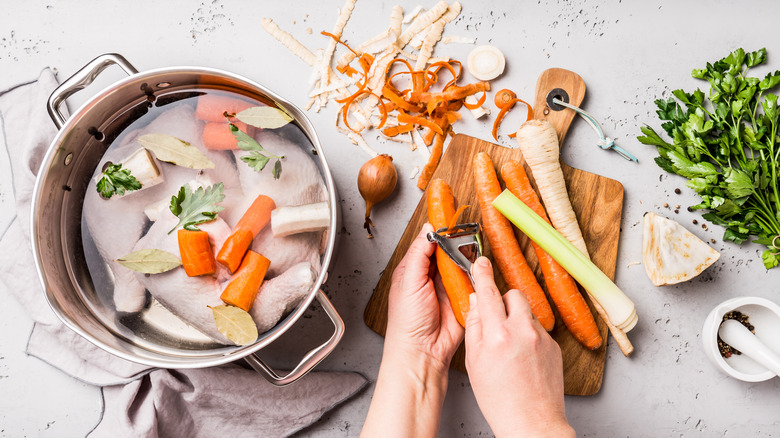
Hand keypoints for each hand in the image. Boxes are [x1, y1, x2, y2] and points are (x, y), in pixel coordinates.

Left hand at [361, 223, 464, 437]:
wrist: (423, 352)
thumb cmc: (407, 322)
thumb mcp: (409, 280)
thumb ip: (420, 253)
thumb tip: (429, 228)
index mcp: (414, 268)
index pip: (428, 240)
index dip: (439, 227)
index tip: (449, 209)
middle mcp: (432, 275)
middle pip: (449, 249)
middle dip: (457, 241)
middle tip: (467, 228)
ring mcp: (449, 286)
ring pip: (463, 263)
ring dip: (468, 258)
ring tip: (473, 248)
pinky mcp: (464, 298)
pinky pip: (474, 281)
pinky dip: (477, 275)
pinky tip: (479, 269)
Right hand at [465, 257, 573, 437]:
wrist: (532, 423)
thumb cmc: (500, 399)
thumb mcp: (474, 362)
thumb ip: (474, 327)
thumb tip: (477, 302)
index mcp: (497, 335)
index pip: (488, 292)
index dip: (483, 274)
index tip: (480, 262)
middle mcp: (522, 331)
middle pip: (513, 295)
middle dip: (503, 302)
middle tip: (496, 321)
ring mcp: (542, 338)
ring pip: (527, 311)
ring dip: (517, 319)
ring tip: (510, 345)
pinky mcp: (555, 346)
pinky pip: (539, 328)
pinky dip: (529, 335)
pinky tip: (523, 357)